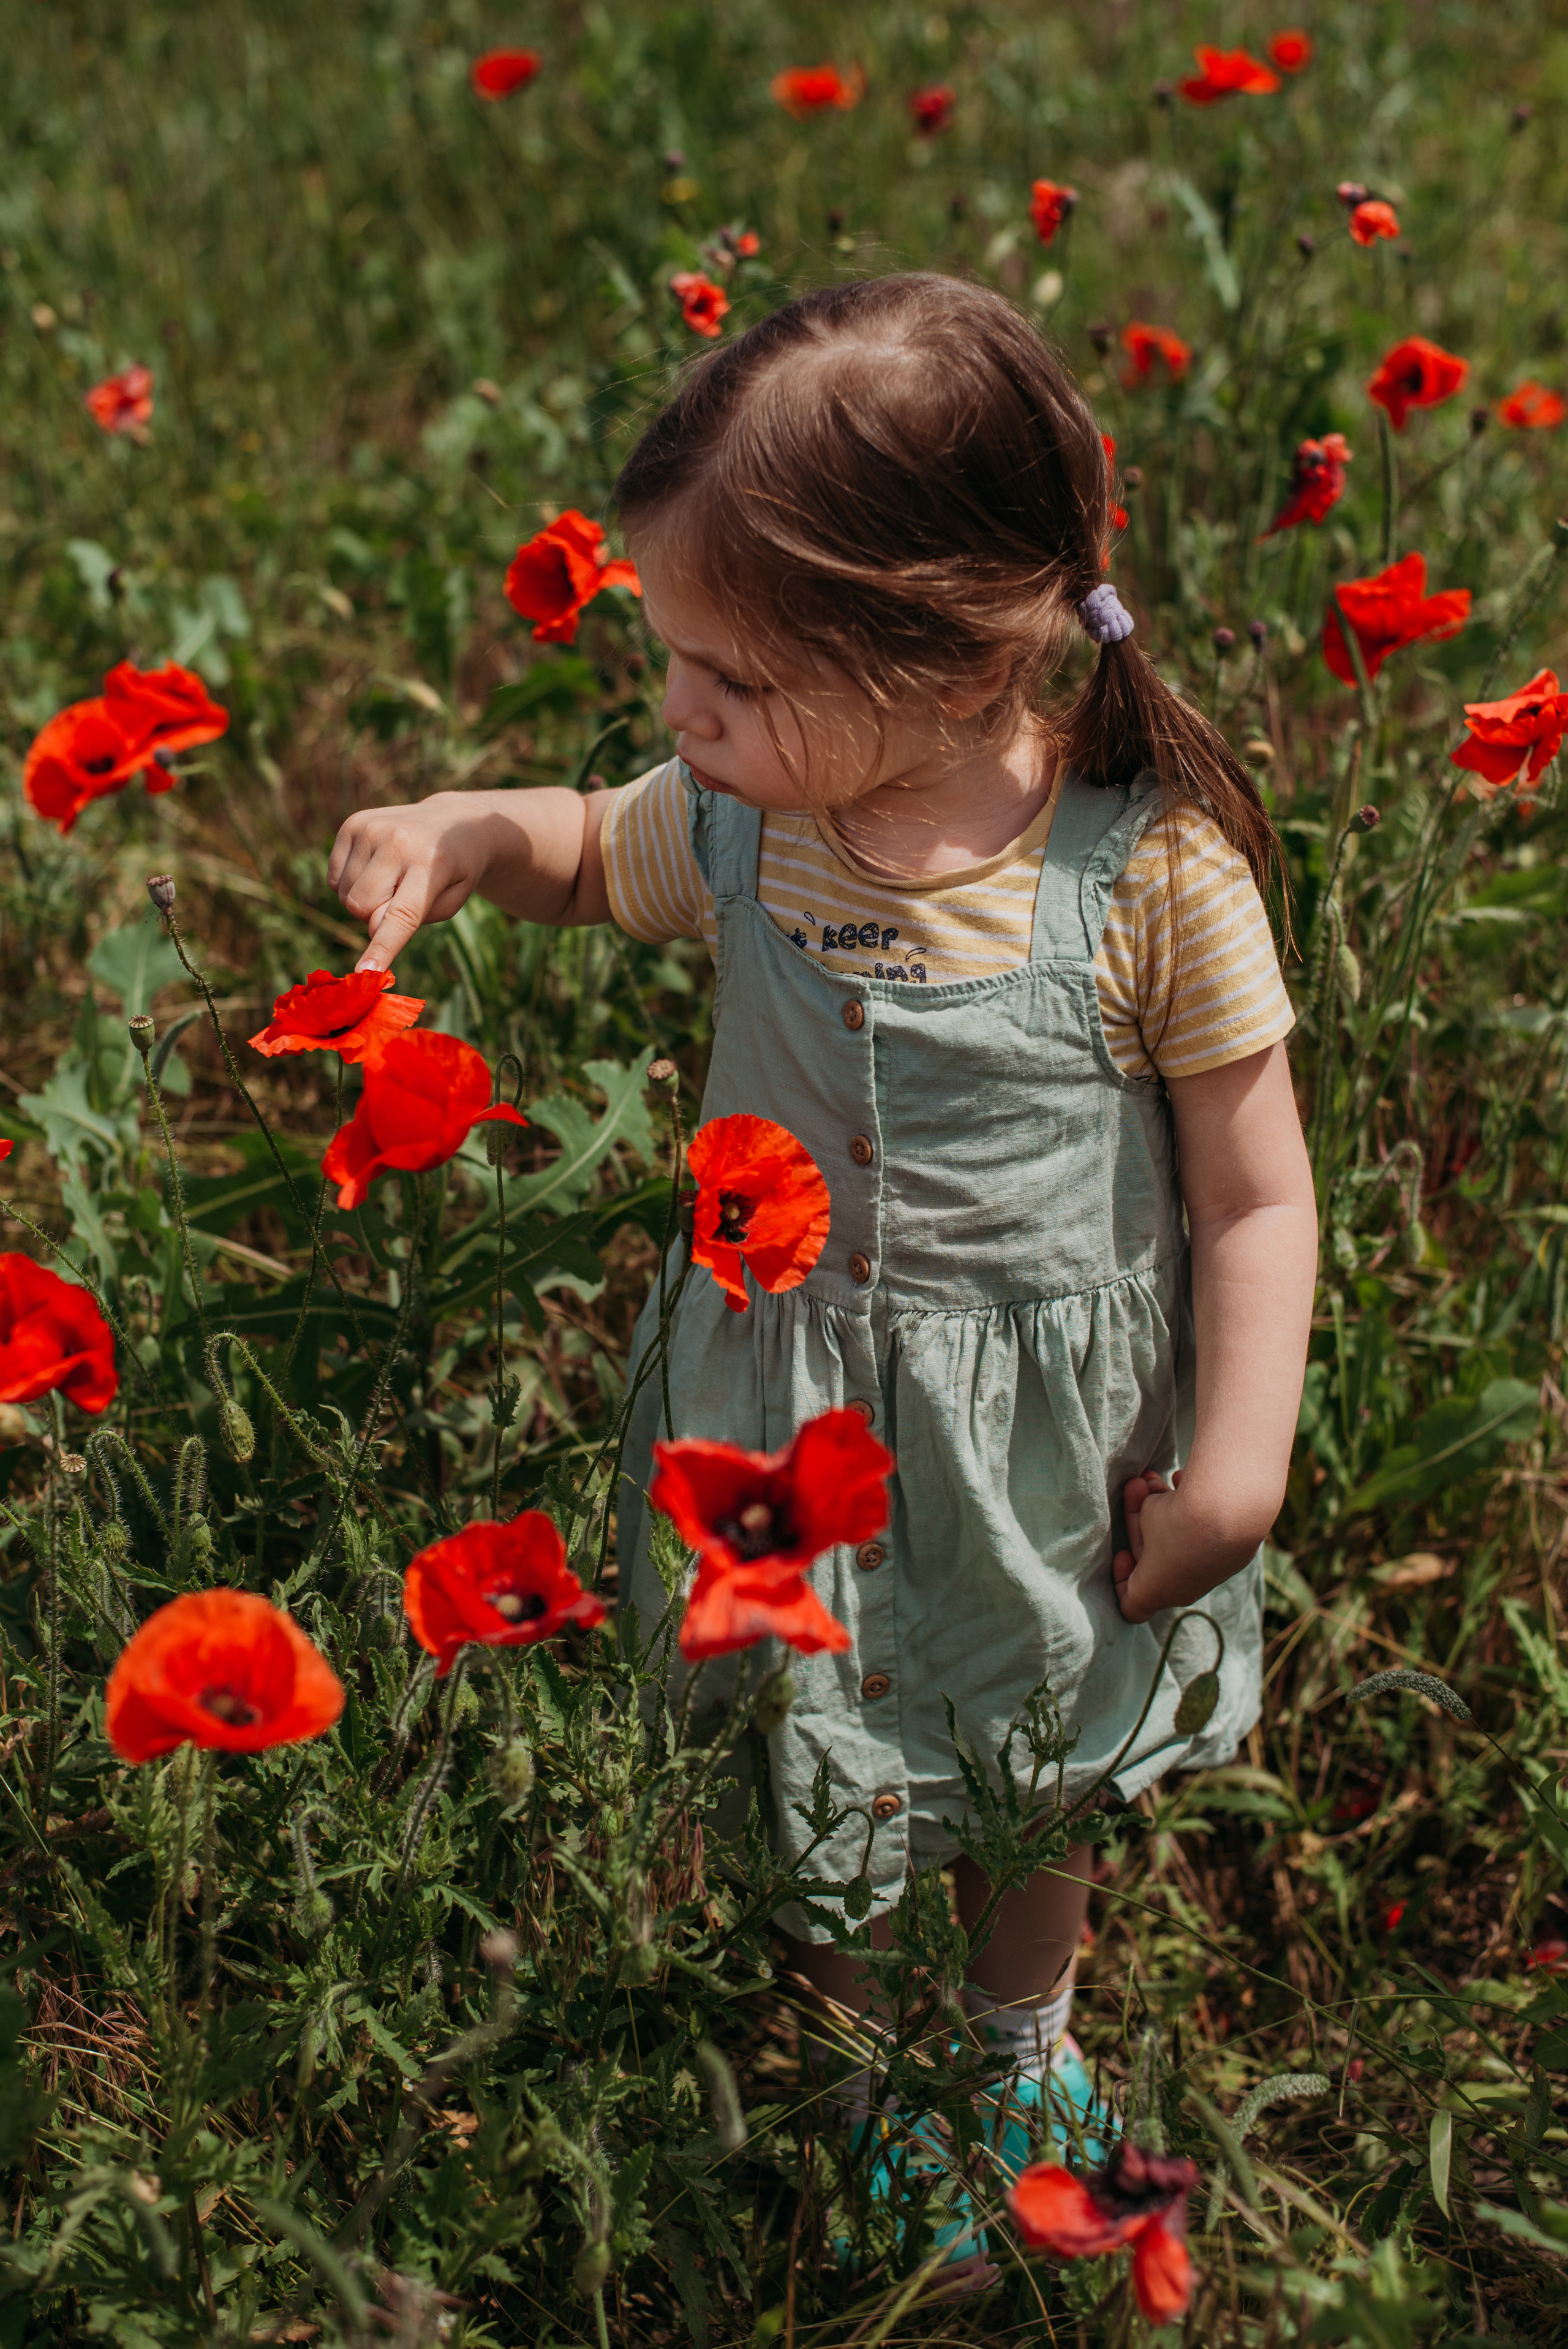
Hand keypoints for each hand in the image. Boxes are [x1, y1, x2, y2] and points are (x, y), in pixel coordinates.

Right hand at [329, 794, 499, 971]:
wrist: (452, 822)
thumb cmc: (453, 871)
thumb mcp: (451, 900)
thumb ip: (414, 920)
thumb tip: (372, 928)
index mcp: (431, 864)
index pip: (402, 915)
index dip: (383, 946)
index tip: (366, 971)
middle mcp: (397, 841)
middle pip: (361, 908)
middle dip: (375, 918)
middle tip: (401, 899)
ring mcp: (371, 828)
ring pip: (345, 896)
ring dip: (365, 900)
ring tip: (393, 878)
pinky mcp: (352, 824)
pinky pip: (334, 878)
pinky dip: (350, 884)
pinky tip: (376, 868)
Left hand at [1112, 1470, 1263, 1623]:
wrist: (1230, 1515)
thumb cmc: (1174, 1521)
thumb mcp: (1145, 1515)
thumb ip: (1143, 1515)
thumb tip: (1155, 1504)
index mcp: (1156, 1592)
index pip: (1131, 1605)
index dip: (1120, 1579)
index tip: (1121, 1552)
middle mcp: (1184, 1588)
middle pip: (1153, 1557)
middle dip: (1141, 1519)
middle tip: (1136, 1486)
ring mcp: (1210, 1572)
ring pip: (1178, 1539)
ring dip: (1162, 1508)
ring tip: (1153, 1476)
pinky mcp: (1232, 1553)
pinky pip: (1203, 1531)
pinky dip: (1191, 1507)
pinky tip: (1181, 1479)